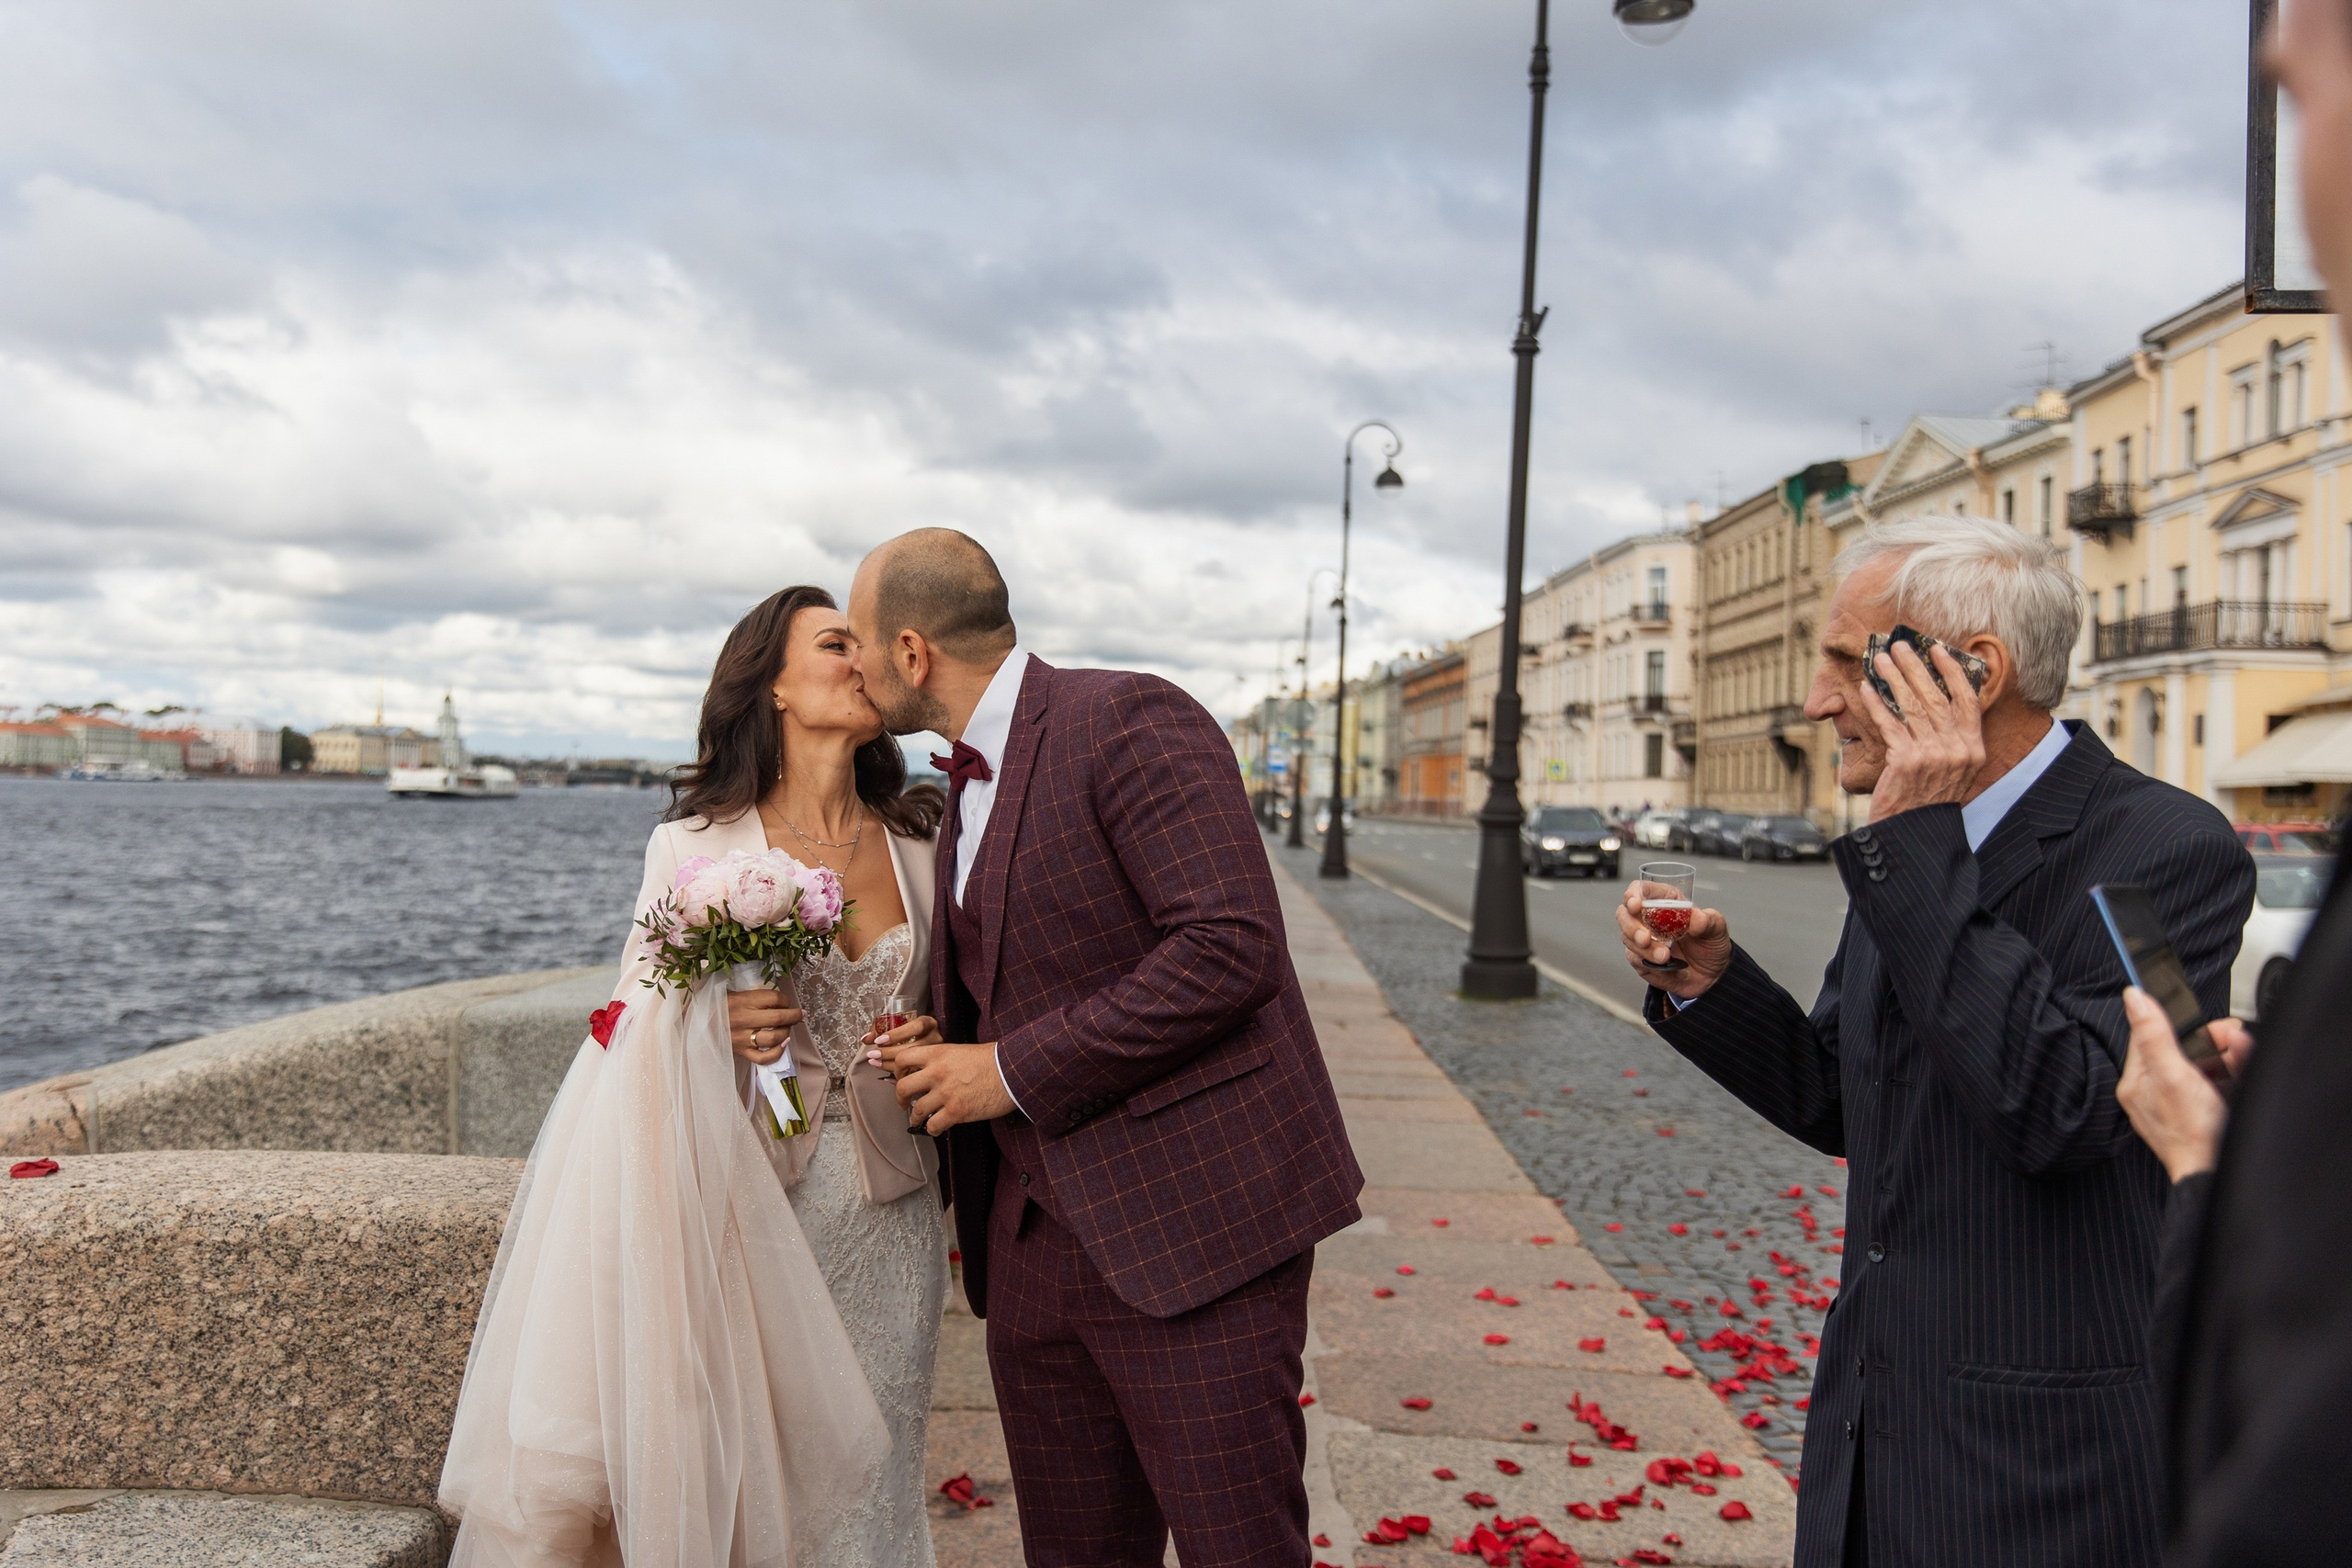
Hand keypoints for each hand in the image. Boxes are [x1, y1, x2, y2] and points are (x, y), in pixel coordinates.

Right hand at [725, 988, 800, 1066]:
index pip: (774, 998)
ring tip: (788, 1028)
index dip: (786, 1000)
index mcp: (743, 1001)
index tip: (787, 1003)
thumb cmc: (726, 1005)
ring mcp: (742, 1038)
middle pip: (778, 1017)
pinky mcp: (742, 1052)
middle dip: (794, 1016)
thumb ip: (762, 997)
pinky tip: (784, 1044)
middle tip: (800, 1015)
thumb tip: (787, 1004)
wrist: (704, 1021)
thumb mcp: (741, 994)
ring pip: (773, 1038)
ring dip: (787, 1032)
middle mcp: (743, 1019)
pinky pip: (763, 1058)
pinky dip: (778, 1053)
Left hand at [862, 1014, 941, 1071]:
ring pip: (914, 1063)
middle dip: (888, 1052)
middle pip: (914, 1047)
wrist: (930, 1041)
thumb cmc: (911, 1030)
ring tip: (875, 1062)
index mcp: (929, 1023)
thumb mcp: (897, 1023)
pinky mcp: (933, 1068)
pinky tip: (886, 1073)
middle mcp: (935, 1038)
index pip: (917, 1026)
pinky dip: (897, 1076)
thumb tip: (866, 1038)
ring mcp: (936, 1055)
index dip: (897, 1034)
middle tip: (873, 1054)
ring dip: (890, 1064)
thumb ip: (880, 1027)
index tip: (879, 1040)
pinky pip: (914, 1075)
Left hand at [885, 1041, 1015, 1134]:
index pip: (902, 1059)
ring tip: (917, 1121)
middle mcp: (937, 1072)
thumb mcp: (960, 1050)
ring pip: (917, 1110)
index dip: (897, 1071)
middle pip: (903, 1087)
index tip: (900, 1078)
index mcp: (937, 1053)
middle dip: (900, 1099)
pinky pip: (933, 1126)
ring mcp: (946, 1093)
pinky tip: (936, 1128)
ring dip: (915, 1118)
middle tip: (903, 1103)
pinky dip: (932, 1129)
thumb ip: (941, 1060)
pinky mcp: (956, 1111)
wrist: (1013, 1071)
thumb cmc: (992, 1059)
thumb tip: (928, 1071)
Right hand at [1616, 882, 1732, 999]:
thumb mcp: (1717, 929)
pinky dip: (1651, 965)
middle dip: (1631, 927)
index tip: (1636, 905)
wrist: (1711, 975)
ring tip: (1667, 958)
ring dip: (1645, 950)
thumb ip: (1709, 921)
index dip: (1633, 894)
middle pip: (1624, 914)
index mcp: (1665, 901)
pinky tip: (1670, 968)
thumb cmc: (1711, 945)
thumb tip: (1696, 918)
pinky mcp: (1641, 958)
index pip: (1640, 890)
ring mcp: (1643, 939)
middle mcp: (1649, 918)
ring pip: (1628, 939)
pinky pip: (1634, 959)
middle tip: (1646, 939)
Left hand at [1856, 641, 1985, 821]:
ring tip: (1879, 659)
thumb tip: (1937, 699)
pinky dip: (1877, 704)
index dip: (1953, 673)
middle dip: (1915, 667)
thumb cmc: (1928, 798)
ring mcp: (1933, 755)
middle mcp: (1957, 750)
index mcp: (1973, 748)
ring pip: (1911, 706)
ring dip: (1893, 678)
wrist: (1915, 831)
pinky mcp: (1907, 761)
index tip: (1938, 650)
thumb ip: (1952, 738)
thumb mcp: (1954, 769)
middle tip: (1899, 645)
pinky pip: (1890, 724)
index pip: (1967, 700)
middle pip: (1935, 697)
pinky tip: (1867, 688)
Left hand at [2116, 987, 2233, 1180]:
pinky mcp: (2197, 1112)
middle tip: (2234, 1041)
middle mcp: (2150, 1091)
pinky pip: (2213, 1083)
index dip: (2181, 1023)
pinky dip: (2230, 1076)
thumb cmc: (2195, 1132)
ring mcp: (2175, 1103)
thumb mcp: (2174, 1075)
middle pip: (2180, 1048)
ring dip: (2225, 1056)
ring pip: (2201, 1064)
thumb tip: (2134, 997)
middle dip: (2211, 1042)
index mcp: (2136, 1081)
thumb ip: (2154, 1035)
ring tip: (2240, 1060)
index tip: (2208, 1024)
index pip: (2149, 1033)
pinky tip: (2240, 1077)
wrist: (2217, 1173)